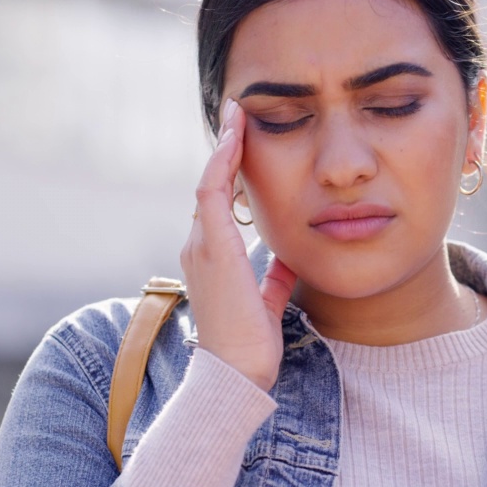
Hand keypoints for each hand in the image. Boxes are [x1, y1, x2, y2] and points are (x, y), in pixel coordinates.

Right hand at [181, 98, 296, 390]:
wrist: (236, 373)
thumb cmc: (249, 344)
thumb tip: (287, 262)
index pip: (218, 202)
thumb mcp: (266, 300)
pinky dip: (224, 160)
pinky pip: (212, 190)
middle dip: (226, 147)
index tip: (244, 140)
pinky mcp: (211, 246)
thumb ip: (272, 279)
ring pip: (209, 180)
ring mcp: (201, 244)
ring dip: (225, 144)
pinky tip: (237, 136)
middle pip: (210, 183)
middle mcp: (199, 245)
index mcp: (211, 257)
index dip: (230, 169)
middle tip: (239, 112)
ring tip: (238, 112)